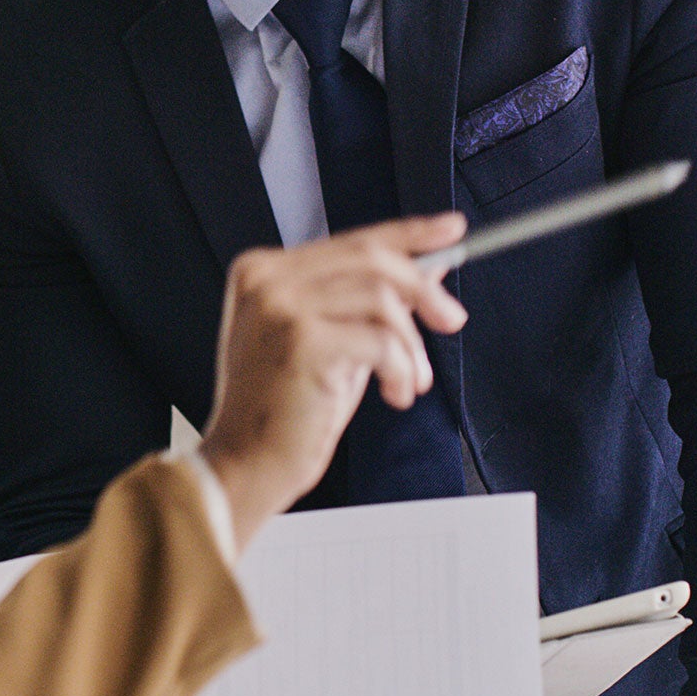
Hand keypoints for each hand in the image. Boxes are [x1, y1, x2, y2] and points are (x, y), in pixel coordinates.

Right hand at [198, 213, 469, 547]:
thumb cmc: (283, 412)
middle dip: (423, 290)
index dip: (411, 233)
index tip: (451, 230)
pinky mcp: (303, 340)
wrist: (244, 465)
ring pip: (382, 299)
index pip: (352, 239)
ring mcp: (281, 306)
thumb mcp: (331, 342)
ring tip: (408, 379)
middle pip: (371, 258)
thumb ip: (368, 303)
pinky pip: (382, 340)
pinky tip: (394, 391)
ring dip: (410, 344)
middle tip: (450, 319)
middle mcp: (268, 280)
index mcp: (264, 272)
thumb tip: (427, 270)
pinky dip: (401, 367)